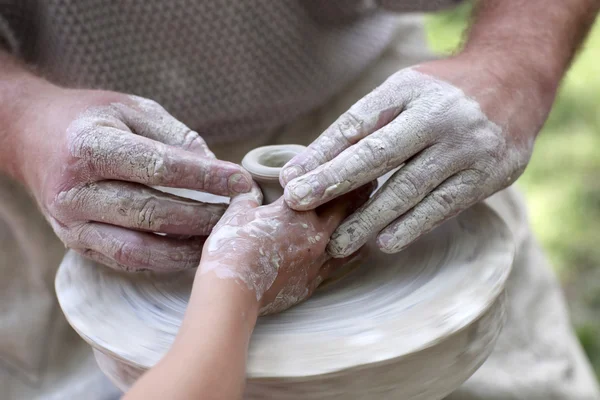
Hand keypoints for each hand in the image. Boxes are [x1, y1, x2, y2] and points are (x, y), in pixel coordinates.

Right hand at [13, 84, 251, 271]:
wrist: (34, 138)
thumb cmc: (92, 119)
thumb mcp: (133, 110)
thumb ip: (175, 138)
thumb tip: (218, 171)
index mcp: (89, 146)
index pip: (158, 167)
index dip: (205, 177)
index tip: (241, 181)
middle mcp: (74, 190)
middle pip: (151, 213)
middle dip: (204, 217)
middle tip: (240, 214)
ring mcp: (71, 223)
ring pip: (139, 249)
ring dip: (186, 248)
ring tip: (221, 238)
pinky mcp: (76, 243)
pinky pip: (126, 260)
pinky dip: (164, 259)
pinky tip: (191, 249)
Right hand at [199, 183, 371, 314]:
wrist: (233, 289)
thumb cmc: (232, 247)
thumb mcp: (237, 213)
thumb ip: (248, 197)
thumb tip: (250, 189)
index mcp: (297, 209)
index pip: (325, 185)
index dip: (340, 174)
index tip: (355, 167)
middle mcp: (314, 232)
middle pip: (346, 208)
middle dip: (359, 194)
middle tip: (371, 183)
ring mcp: (317, 258)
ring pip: (350, 237)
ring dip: (360, 224)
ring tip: (371, 215)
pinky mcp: (313, 280)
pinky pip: (341, 265)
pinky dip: (352, 254)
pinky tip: (360, 251)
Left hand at [281, 56, 549, 256]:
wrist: (513, 82)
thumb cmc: (439, 95)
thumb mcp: (399, 96)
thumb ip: (355, 130)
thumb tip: (300, 170)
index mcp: (409, 90)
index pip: (358, 124)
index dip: (322, 154)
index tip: (291, 182)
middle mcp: (439, 115)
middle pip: (379, 153)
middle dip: (335, 182)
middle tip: (300, 206)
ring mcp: (467, 146)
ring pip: (409, 187)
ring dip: (370, 218)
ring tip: (338, 243)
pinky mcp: (488, 175)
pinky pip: (443, 205)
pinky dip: (412, 226)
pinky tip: (385, 242)